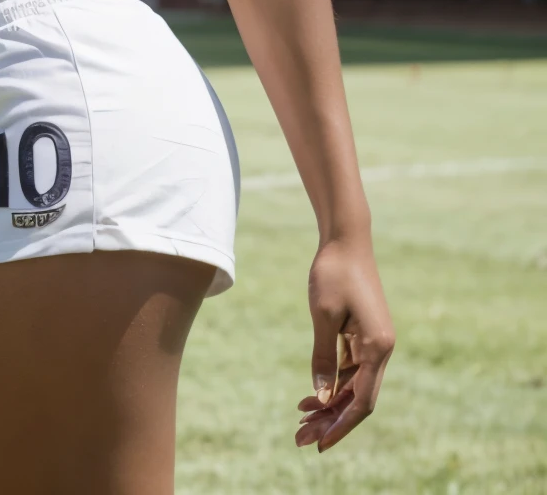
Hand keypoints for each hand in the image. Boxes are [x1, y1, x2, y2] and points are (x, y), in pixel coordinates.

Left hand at [296, 236, 393, 452]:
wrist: (346, 238)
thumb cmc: (334, 272)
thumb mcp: (323, 316)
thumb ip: (323, 357)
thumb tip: (321, 396)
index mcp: (378, 347)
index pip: (362, 401)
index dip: (341, 426)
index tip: (319, 444)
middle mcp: (382, 349)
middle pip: (359, 398)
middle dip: (332, 420)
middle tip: (301, 438)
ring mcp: (375, 341)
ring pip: (354, 385)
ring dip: (330, 404)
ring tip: (301, 420)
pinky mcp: (365, 334)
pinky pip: (351, 368)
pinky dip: (333, 383)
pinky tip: (312, 396)